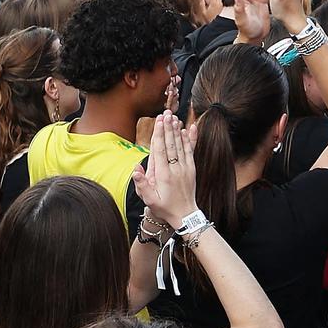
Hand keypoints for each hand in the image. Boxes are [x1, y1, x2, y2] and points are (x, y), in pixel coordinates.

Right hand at [133, 111, 196, 229]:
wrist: (185, 215)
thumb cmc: (165, 208)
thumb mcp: (149, 200)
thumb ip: (141, 185)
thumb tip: (135, 169)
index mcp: (164, 175)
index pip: (160, 150)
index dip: (159, 134)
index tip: (159, 121)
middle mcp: (176, 169)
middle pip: (171, 144)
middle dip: (168, 127)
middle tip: (166, 113)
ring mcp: (185, 168)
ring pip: (181, 145)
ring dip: (177, 130)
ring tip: (174, 117)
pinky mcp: (192, 169)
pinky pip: (191, 151)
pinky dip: (190, 139)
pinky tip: (190, 128)